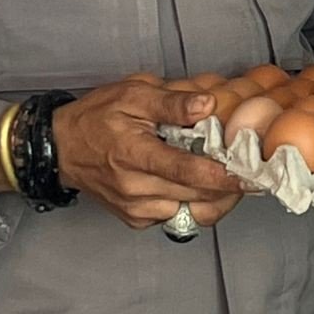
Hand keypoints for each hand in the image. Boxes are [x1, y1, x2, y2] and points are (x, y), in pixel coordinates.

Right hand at [52, 81, 245, 230]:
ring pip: (191, 212)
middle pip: (196, 196)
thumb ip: (172, 101)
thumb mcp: (132, 94)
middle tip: (252, 172)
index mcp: (134, 155)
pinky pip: (177, 216)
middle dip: (229, 187)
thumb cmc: (97, 117)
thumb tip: (208, 105)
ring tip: (231, 178)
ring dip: (216, 199)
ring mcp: (136, 209)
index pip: (186, 171)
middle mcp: (135, 189)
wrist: (61, 148)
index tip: (249, 173)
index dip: (222, 175)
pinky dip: (196, 203)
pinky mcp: (136, 219)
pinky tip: (202, 184)